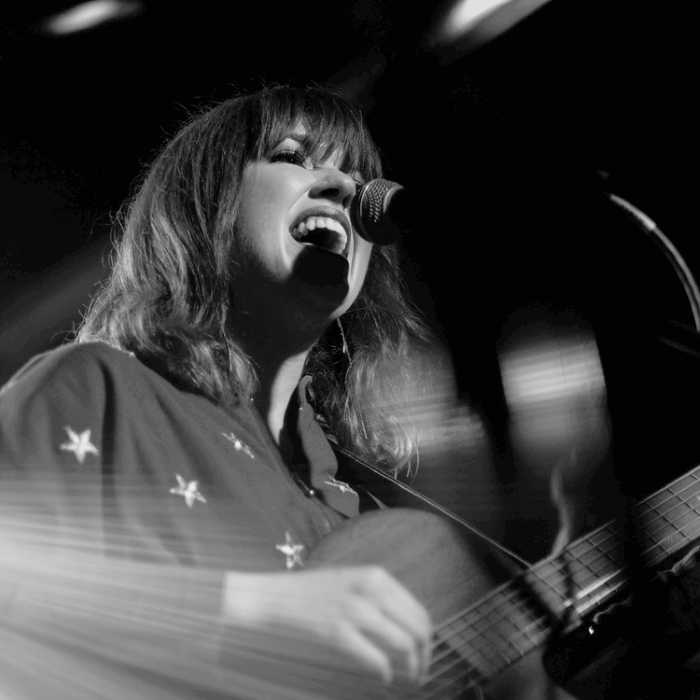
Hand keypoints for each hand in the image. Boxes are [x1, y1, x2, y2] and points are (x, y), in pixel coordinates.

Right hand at [223, 566, 431, 684]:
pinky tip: (384, 678)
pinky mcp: (339, 631)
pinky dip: (386, 672)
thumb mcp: (352, 581)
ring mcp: (355, 610)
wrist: (274, 597)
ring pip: (404, 644)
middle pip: (418, 628)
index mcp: (377, 576)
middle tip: (420, 672)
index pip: (419, 611)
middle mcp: (371, 590)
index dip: (426, 638)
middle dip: (424, 655)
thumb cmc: (313, 593)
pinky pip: (377, 659)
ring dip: (412, 667)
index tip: (424, 654)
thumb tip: (408, 625)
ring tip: (408, 678)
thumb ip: (379, 596)